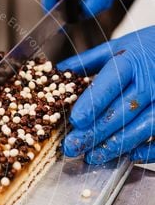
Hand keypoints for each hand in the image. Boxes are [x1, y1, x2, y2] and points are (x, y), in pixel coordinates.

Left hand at [58, 26, 154, 163]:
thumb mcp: (118, 48)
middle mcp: (150, 81)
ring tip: (93, 156)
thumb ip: (89, 61)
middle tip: (72, 146)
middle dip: (96, 131)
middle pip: (124, 110)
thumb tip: (58, 71)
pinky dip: (146, 150)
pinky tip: (126, 156)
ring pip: (144, 126)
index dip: (94, 103)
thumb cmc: (145, 50)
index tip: (76, 120)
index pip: (112, 82)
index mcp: (132, 61)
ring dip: (117, 145)